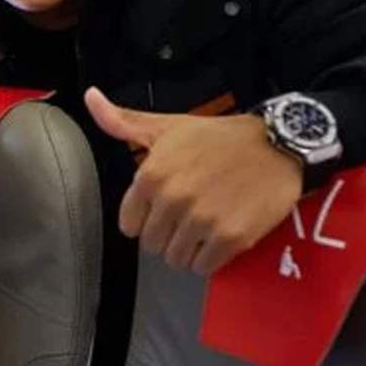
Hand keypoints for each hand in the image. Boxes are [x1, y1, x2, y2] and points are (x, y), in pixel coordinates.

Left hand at [84, 87, 301, 274]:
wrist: (276, 144)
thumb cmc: (218, 137)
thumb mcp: (168, 127)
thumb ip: (123, 121)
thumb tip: (89, 97)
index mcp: (150, 176)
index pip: (129, 225)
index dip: (147, 219)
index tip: (164, 208)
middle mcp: (172, 199)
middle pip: (153, 245)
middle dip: (168, 234)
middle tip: (190, 215)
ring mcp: (202, 220)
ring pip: (177, 260)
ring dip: (189, 249)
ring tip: (206, 226)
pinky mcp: (231, 238)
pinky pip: (205, 267)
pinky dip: (211, 258)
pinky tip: (221, 237)